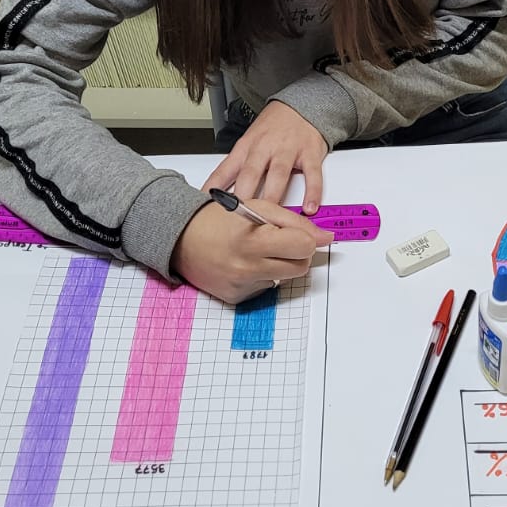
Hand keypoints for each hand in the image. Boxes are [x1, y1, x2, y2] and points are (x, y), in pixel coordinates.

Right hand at [173, 201, 332, 303]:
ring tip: (257, 250)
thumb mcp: (258, 208)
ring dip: (279, 265)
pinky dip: (261, 276)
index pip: (304, 248)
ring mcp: (241, 286)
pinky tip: (244, 263)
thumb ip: (295, 222)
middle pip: (299, 268)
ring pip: (283, 279)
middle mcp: (247, 267)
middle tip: (278, 241)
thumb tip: (325, 237)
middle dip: (296, 253)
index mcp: (254, 241)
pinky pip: (264, 288)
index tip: (297, 234)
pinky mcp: (236, 298)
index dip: (305, 239)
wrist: (182, 237)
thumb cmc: (218, 219)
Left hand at [204, 101, 328, 212]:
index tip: (208, 207)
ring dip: (273, 196)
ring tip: (270, 216)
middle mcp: (265, 148)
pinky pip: (311, 174)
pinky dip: (311, 192)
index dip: (215, 188)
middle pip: (250, 173)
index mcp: (246, 147)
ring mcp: (287, 149)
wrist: (301, 105)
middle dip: (244, 196)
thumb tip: (215, 194)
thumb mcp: (248, 143)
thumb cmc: (272, 128)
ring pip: (278, 174)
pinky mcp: (309, 152)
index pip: (225, 170)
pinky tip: (309, 207)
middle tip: (238, 218)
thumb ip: (235, 169)